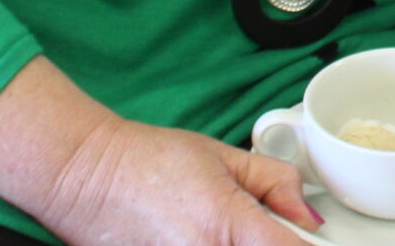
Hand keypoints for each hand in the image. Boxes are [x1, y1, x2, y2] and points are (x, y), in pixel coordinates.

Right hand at [48, 117, 323, 245]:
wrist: (87, 177)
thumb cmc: (148, 162)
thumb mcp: (223, 157)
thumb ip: (275, 183)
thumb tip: (307, 215)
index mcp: (228, 225)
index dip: (308, 245)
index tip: (307, 237)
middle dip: (274, 245)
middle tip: (262, 230)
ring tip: (221, 230)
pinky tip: (199, 237)